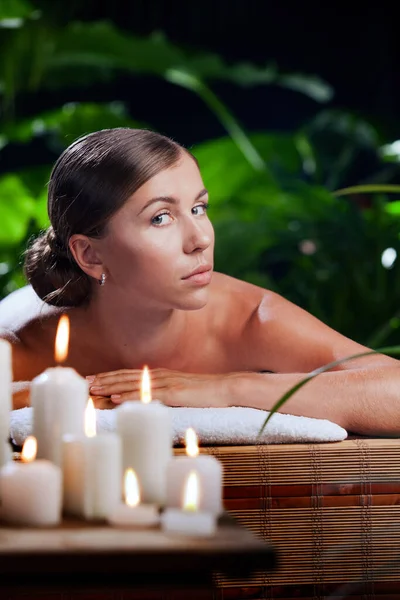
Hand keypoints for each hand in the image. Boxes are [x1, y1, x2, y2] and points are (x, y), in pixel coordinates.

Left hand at [87, 368, 232, 407]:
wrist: (228, 389)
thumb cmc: (206, 393)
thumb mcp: (181, 391)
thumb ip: (165, 393)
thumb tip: (149, 400)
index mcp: (161, 376)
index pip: (130, 375)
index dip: (110, 377)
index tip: (92, 380)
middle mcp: (160, 376)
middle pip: (127, 377)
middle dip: (105, 379)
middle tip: (85, 383)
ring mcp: (167, 383)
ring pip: (133, 384)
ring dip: (112, 386)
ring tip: (94, 389)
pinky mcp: (175, 393)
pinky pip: (149, 394)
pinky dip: (131, 395)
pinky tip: (117, 398)